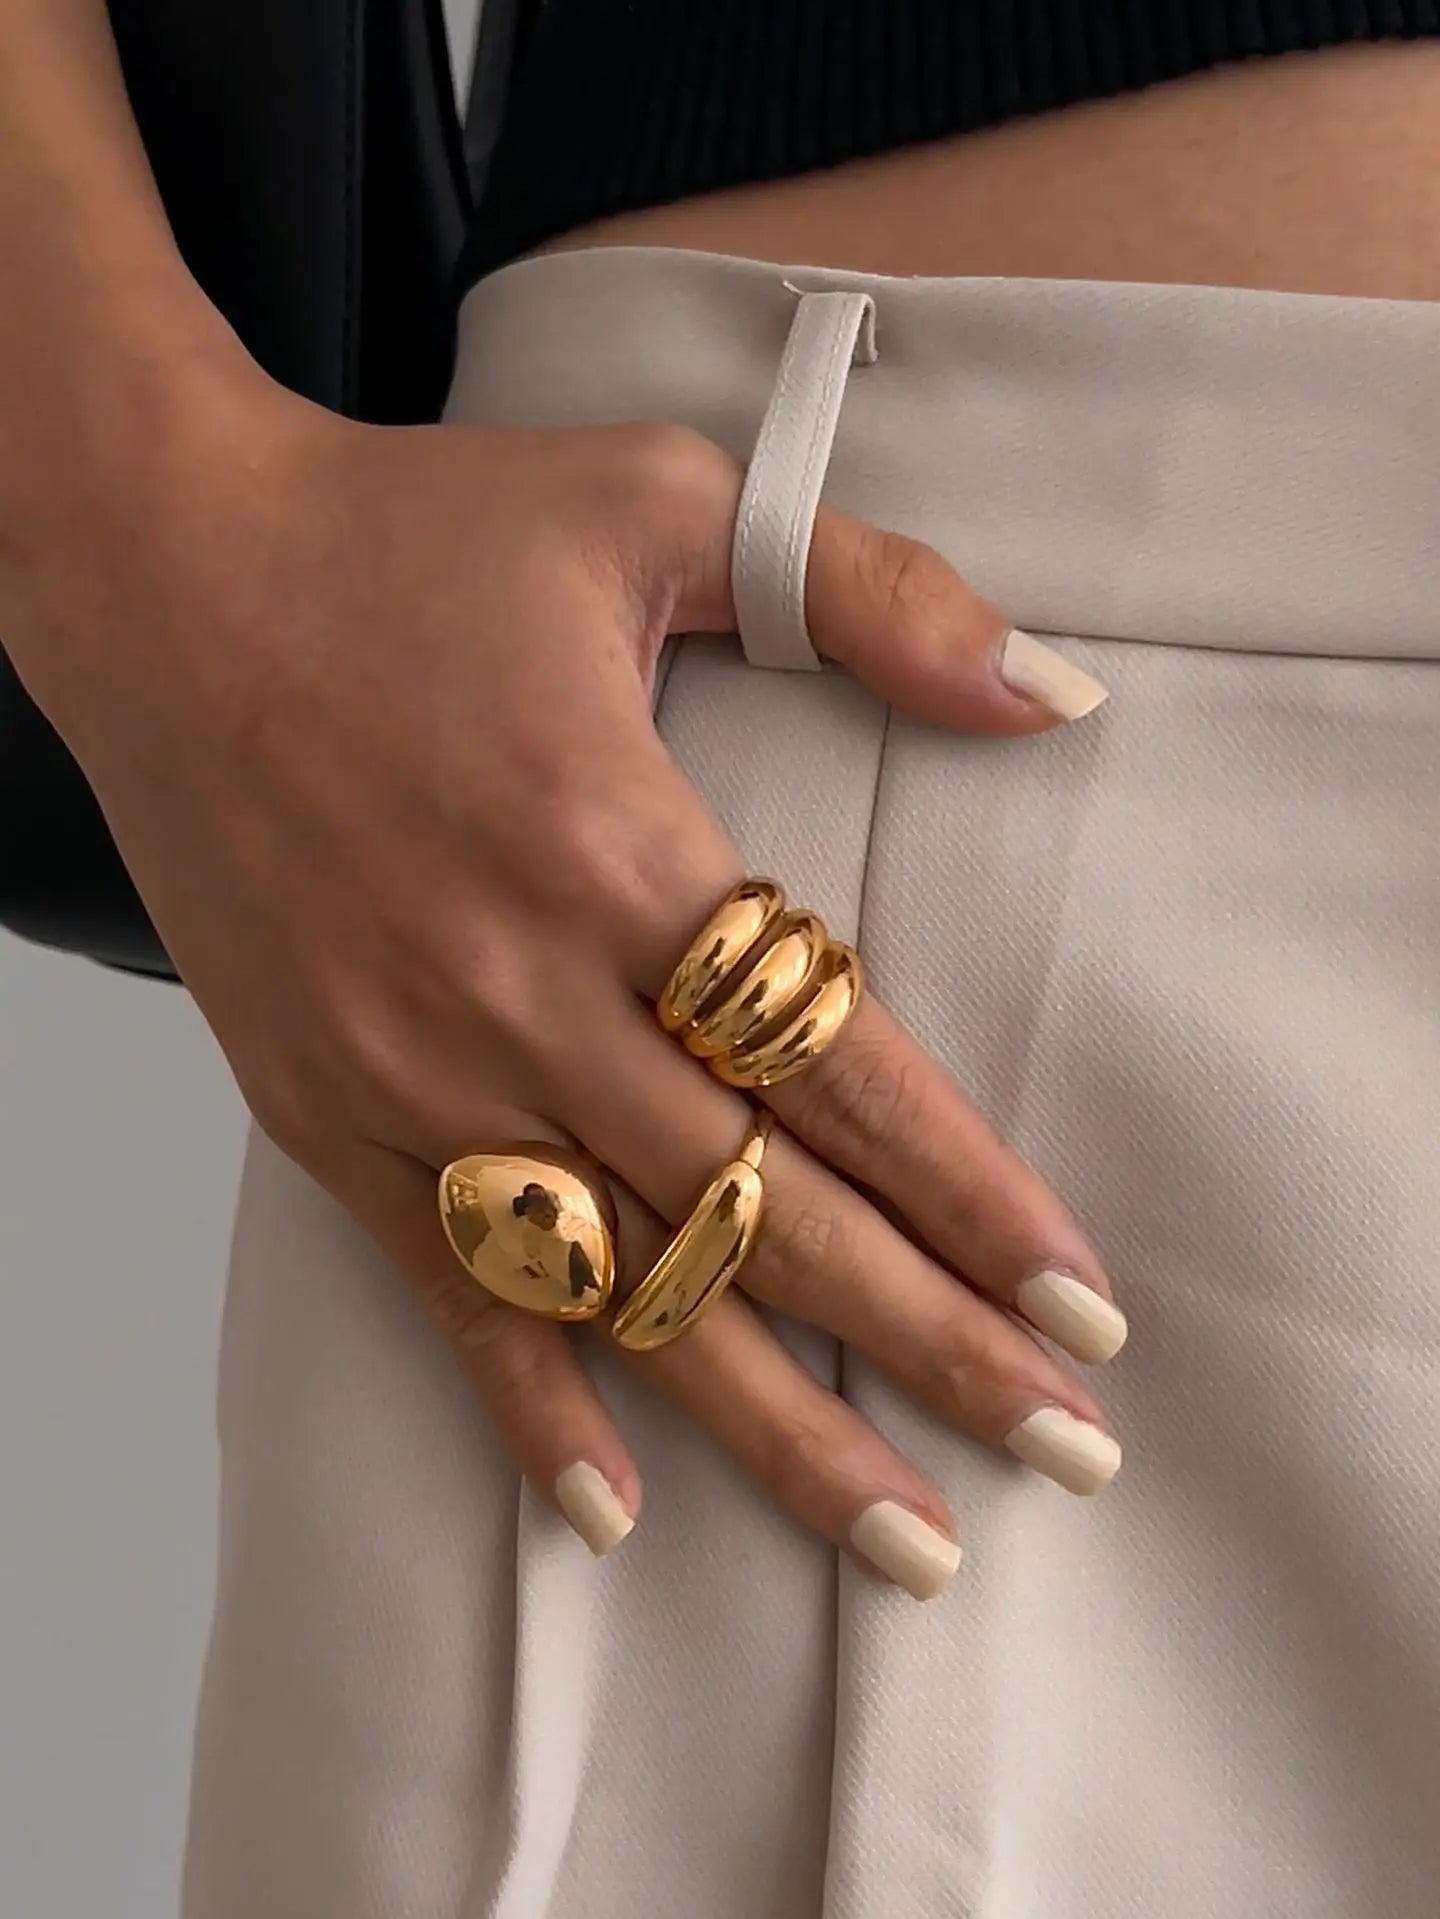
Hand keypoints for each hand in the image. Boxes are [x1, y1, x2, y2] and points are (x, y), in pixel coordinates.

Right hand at [44, 374, 1120, 1600]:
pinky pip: (447, 1285)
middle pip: (759, 1214)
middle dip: (928, 1345)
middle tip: (1067, 1453)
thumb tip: (1050, 693)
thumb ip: (870, 594)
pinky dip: (529, 1403)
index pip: (838, 1070)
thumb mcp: (657, 501)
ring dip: (773, 1425)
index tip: (1079, 1307)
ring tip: (904, 1538)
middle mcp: (517, 991)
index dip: (970, 1198)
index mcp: (615, 847)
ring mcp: (410, 1069)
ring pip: (624, 1290)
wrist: (159, 576)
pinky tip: (613, 1509)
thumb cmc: (411, 536)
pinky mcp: (320, 1110)